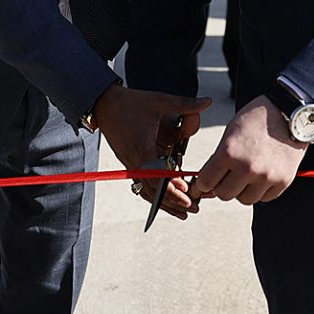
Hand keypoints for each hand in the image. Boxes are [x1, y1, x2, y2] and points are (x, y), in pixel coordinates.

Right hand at [92, 85, 211, 221]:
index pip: (156, 174)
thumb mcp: (160, 101)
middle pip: (154, 189)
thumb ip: (184, 104)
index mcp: (142, 148)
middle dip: (174, 200)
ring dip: (166, 203)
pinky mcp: (132, 165)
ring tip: (185, 213)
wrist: (105, 105)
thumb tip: (207, 101)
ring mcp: (132, 165)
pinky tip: (169, 205)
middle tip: (194, 208)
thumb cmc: (132, 102)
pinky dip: (156, 196)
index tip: (185, 190)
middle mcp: (135, 161)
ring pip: (148, 191)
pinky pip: (144, 186)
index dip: (170, 184)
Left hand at [188, 96, 307, 205]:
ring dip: (243, 190)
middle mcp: (247, 167)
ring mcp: (267, 176)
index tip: (208, 179)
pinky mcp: (283, 181)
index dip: (204, 181)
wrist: (289, 112)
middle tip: (231, 173)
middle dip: (223, 185)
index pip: (205, 182)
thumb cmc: (257, 119)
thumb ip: (217, 160)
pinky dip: (262, 189)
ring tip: (249, 172)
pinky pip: (265, 198)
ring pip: (245, 200)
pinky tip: (264, 173)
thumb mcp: (230, 133)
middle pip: (224, 194)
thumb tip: (205, 188)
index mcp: (229, 152)